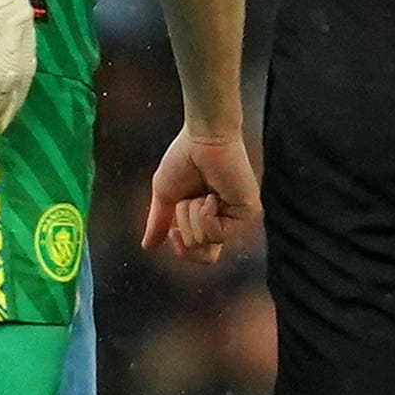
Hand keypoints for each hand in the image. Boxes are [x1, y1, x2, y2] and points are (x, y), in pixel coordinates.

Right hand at [145, 127, 260, 261]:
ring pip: (206, 242)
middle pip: (203, 256)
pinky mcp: (247, 212)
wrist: (201, 138)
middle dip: (185, 227)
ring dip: (192, 215)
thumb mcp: (165, 195)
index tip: (173, 231)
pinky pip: (217, 233)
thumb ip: (159, 222)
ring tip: (202, 192)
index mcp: (208, 220)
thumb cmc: (185, 158)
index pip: (199, 255)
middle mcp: (225, 221)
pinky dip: (205, 215)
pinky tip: (211, 195)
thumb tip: (147, 246)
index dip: (182, 250)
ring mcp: (237, 218)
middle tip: (189, 201)